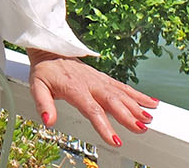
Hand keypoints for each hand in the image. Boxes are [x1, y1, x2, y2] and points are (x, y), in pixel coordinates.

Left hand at [27, 49, 157, 147]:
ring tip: (150, 118)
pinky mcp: (104, 78)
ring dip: (137, 106)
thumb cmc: (44, 71)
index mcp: (75, 89)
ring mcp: (99, 80)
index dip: (104, 125)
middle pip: (112, 101)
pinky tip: (151, 102)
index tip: (114, 139)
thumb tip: (48, 121)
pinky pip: (123, 86)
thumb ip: (43, 104)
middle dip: (128, 115)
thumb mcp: (37, 87)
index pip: (92, 109)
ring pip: (121, 93)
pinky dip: (138, 94)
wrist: (49, 49)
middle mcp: (90, 84)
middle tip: (141, 128)